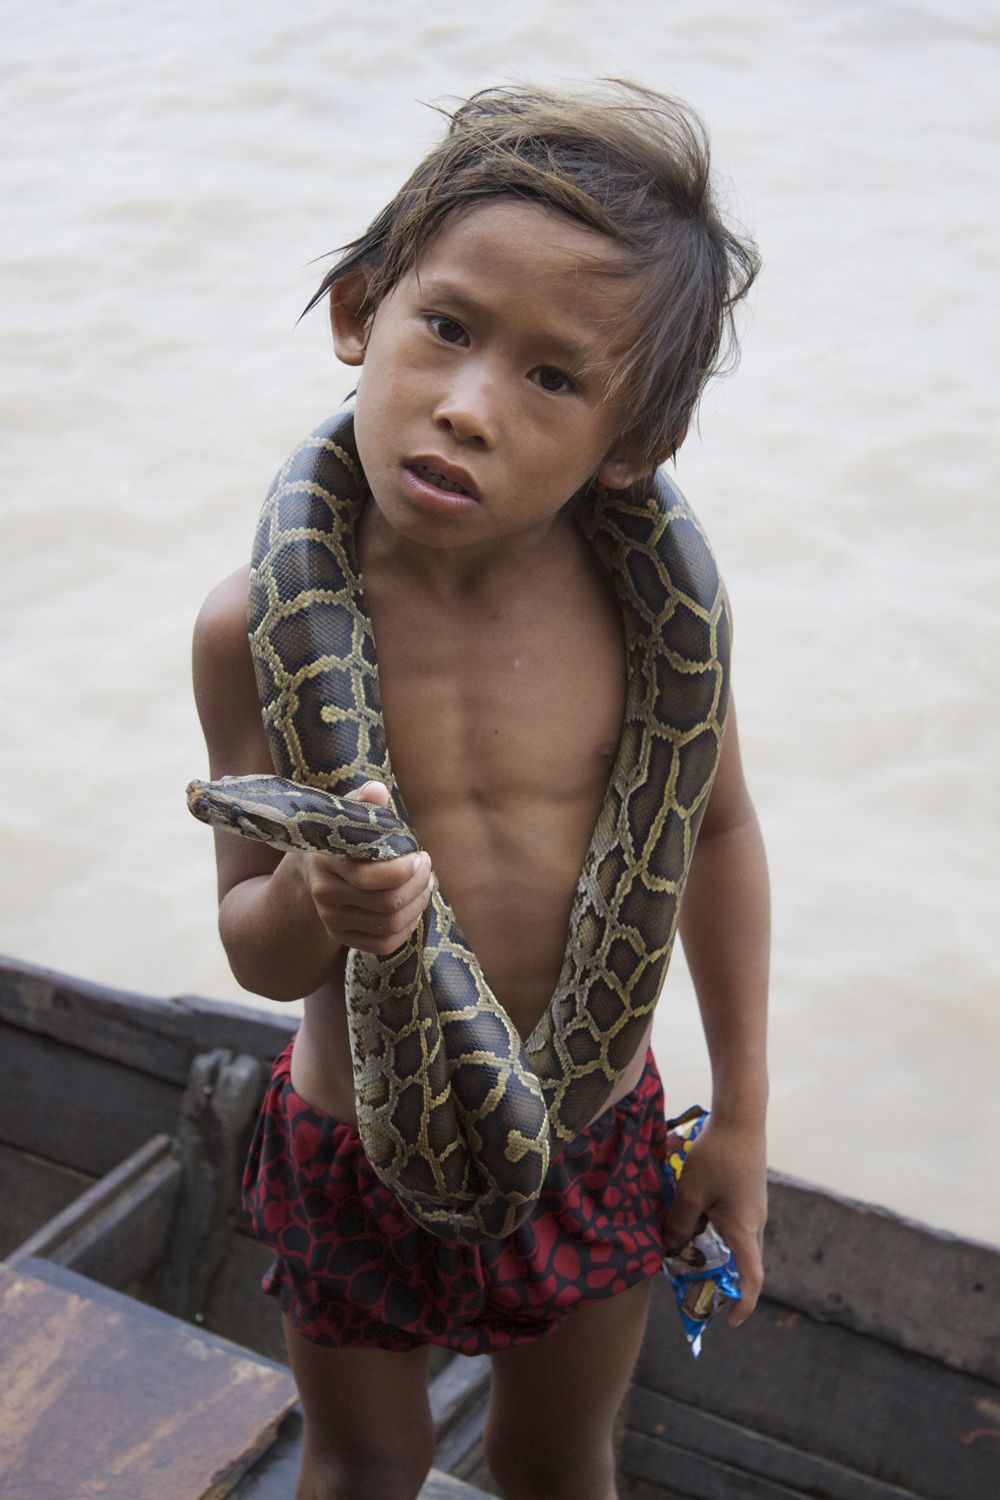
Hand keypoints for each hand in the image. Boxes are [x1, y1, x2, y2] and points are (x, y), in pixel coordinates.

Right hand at [302, 781, 433, 954]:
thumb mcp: (346, 816)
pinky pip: (383, 944)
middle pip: (386, 904)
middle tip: (427, 869)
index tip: (420, 855)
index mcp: (325, 861)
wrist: (309, 874)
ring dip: (417, 905)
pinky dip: (407, 929)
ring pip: (389, 925)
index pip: (369, 877)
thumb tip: (376, 790)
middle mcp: (325, 894)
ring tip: (425, 885)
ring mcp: (332, 919)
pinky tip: (412, 908)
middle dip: (418, 886)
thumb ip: (362, 803)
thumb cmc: (340, 837)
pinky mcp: (342, 937)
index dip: (404, 871)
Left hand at [662, 1112, 766, 1324]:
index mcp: (744, 1228)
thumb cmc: (717, 1155)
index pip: (752, 1278)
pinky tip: (693, 1214)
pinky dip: (715, 1228)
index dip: (744, 1303)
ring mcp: (753, 1205)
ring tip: (684, 1247)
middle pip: (742, 1261)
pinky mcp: (748, 1191)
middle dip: (720, 1278)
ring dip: (713, 1249)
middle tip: (693, 1284)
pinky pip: (733, 1220)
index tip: (731, 1321)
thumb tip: (671, 1246)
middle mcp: (755, 1221)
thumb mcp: (690, 1192)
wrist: (740, 1117)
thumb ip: (679, 1223)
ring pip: (735, 1239)